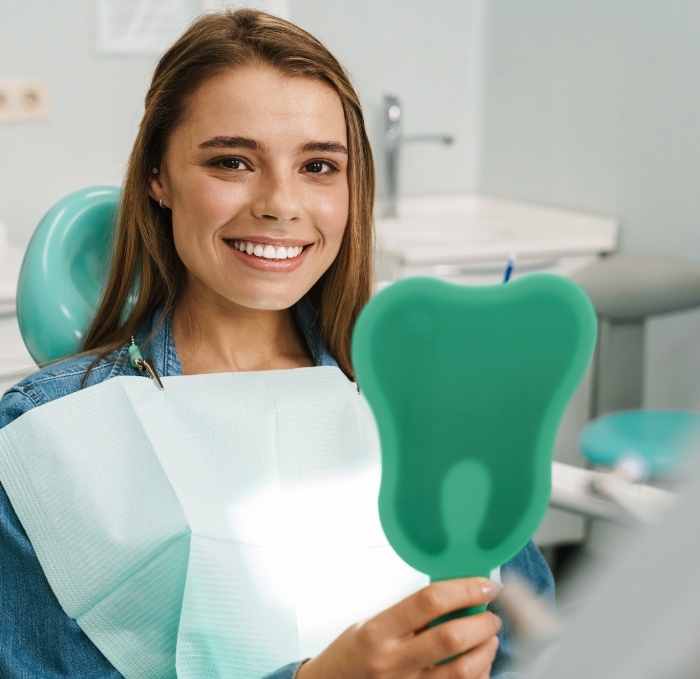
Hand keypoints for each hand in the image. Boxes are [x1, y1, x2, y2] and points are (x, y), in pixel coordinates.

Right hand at [296, 577, 501, 678]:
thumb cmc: (352, 655)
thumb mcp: (371, 625)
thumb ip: (408, 615)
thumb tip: (453, 597)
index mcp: (379, 631)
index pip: (428, 601)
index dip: (464, 590)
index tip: (484, 585)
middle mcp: (392, 662)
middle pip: (451, 638)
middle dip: (481, 623)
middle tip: (491, 614)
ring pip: (462, 671)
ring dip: (485, 651)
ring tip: (489, 638)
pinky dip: (478, 676)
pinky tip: (479, 664)